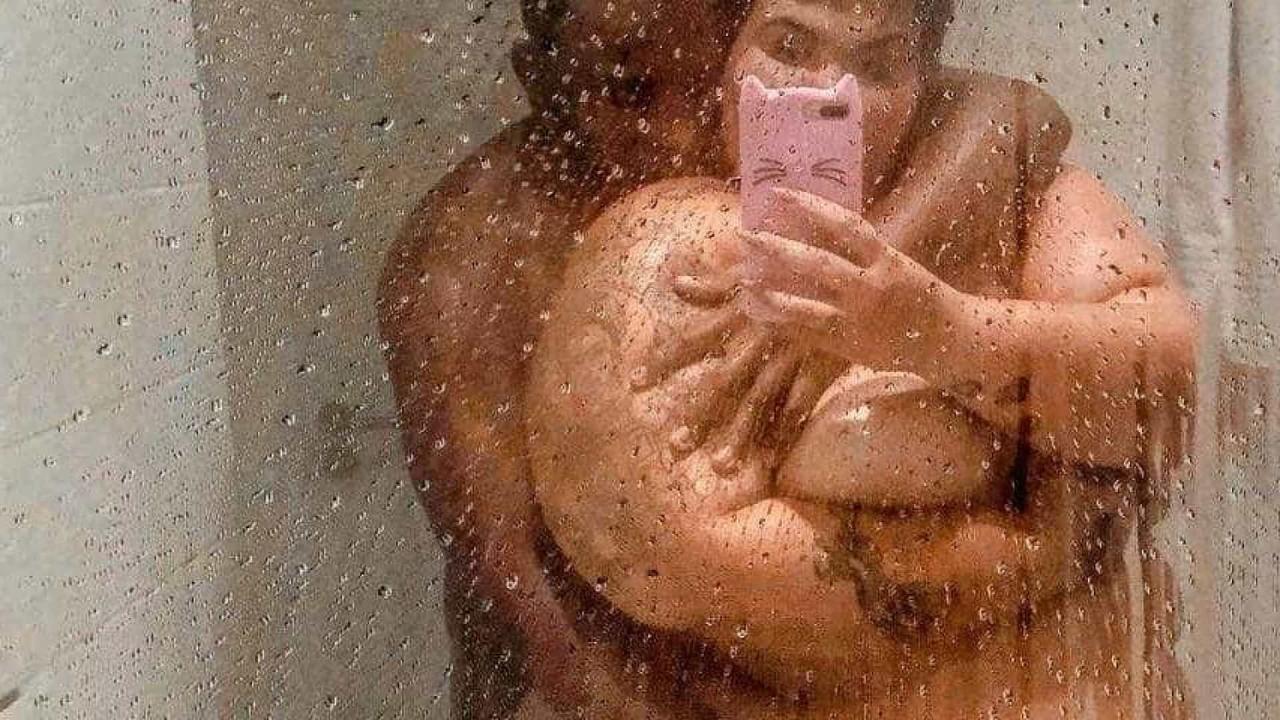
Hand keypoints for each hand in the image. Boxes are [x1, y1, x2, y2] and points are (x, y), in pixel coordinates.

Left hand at [629, 267, 808, 474]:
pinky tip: (771, 461)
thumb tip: (675, 286)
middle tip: (674, 449)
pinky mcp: (822, 362)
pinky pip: (802, 403)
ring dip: (739, 436)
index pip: (690, 340)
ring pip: (759, 400)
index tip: (633, 385)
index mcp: (736, 312)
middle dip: (698, 416)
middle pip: (722, 382)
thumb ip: (713, 286)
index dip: (661, 361)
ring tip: (719, 469)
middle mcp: (757, 334)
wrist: (850, 261)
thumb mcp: (753, 270)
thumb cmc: (795, 264)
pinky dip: (787, 431)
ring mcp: (790, 352)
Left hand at [738, 188, 964, 371]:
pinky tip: (758, 314)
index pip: (846, 225)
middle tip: (746, 235)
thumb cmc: (922, 296)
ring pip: (806, 306)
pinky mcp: (850, 347)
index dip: (811, 206)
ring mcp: (858, 321)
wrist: (952, 342)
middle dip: (777, 249)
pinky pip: (808, 334)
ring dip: (772, 294)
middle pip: (817, 265)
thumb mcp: (898, 265)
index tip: (780, 193)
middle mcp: (871, 289)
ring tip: (744, 281)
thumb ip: (862, 252)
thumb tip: (818, 228)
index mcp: (887, 261)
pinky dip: (781, 323)